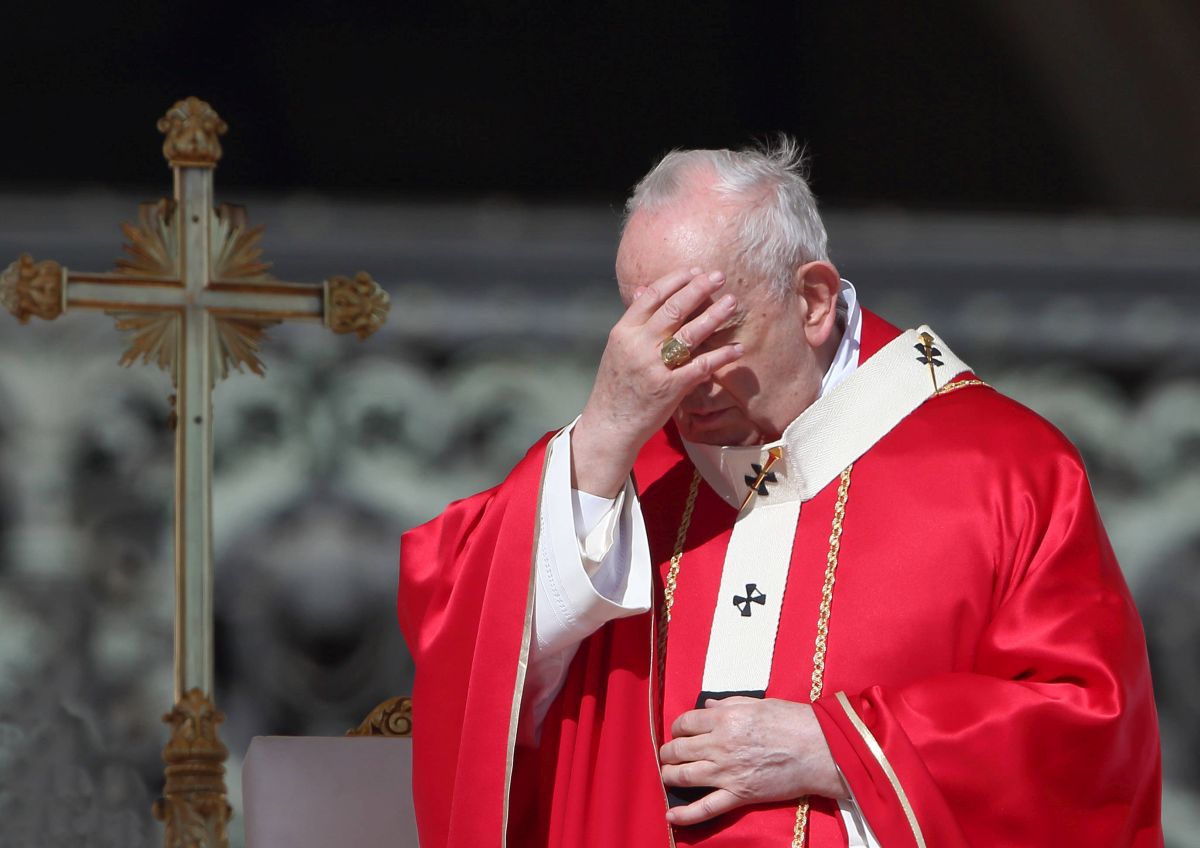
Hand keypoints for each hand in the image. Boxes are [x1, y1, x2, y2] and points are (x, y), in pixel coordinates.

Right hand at [571, 268, 742, 496]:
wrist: (609, 425)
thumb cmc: (616, 386)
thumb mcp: (617, 348)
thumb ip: (633, 320)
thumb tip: (642, 290)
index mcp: (624, 332)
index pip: (652, 296)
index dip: (676, 280)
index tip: (695, 271)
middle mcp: (638, 345)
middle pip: (674, 309)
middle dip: (699, 289)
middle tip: (719, 276)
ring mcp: (654, 366)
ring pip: (690, 333)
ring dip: (714, 315)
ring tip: (732, 302)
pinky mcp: (670, 388)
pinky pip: (701, 366)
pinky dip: (721, 355)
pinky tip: (737, 348)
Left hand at [659, 697, 847, 826]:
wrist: (819, 750)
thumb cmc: (792, 722)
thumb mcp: (757, 704)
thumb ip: (727, 704)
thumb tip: (706, 706)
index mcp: (725, 718)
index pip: (685, 724)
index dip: (678, 729)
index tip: (681, 733)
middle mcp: (720, 745)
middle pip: (678, 750)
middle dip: (668, 753)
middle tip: (670, 755)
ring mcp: (728, 772)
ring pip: (683, 776)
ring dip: (669, 776)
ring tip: (669, 775)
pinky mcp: (739, 795)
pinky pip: (705, 808)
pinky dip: (685, 815)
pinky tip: (670, 815)